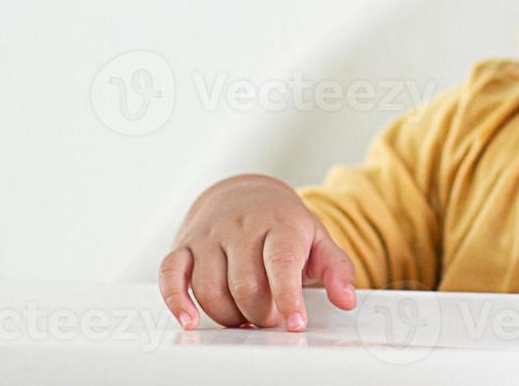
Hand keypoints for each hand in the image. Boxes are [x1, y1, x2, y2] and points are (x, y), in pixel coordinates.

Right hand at [158, 173, 357, 331]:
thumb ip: (337, 269)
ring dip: (229, 315)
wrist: (246, 194)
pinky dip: (177, 301)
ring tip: (245, 316)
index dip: (287, 296)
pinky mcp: (184, 246)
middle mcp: (241, 227)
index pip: (280, 262)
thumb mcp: (318, 239)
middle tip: (272, 317)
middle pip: (245, 285)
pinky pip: (171, 275)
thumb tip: (347, 299)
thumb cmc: (284, 224)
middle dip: (260, 313)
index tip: (294, 323)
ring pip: (211, 288)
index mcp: (279, 224)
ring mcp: (210, 236)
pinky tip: (189, 320)